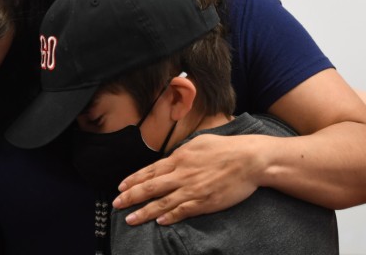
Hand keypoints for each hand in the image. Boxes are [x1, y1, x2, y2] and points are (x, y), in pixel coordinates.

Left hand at [112, 133, 262, 224]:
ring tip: (130, 219)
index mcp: (179, 158)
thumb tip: (170, 158)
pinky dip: (170, 217)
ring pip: (162, 203)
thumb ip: (182, 152)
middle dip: (131, 197)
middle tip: (116, 204)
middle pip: (150, 187)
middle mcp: (181, 174)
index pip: (150, 171)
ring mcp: (192, 189)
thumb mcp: (198, 143)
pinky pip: (183, 211)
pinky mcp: (204, 202)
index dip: (133, 180)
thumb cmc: (226, 148)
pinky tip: (159, 222)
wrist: (249, 159)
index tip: (120, 187)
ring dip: (144, 212)